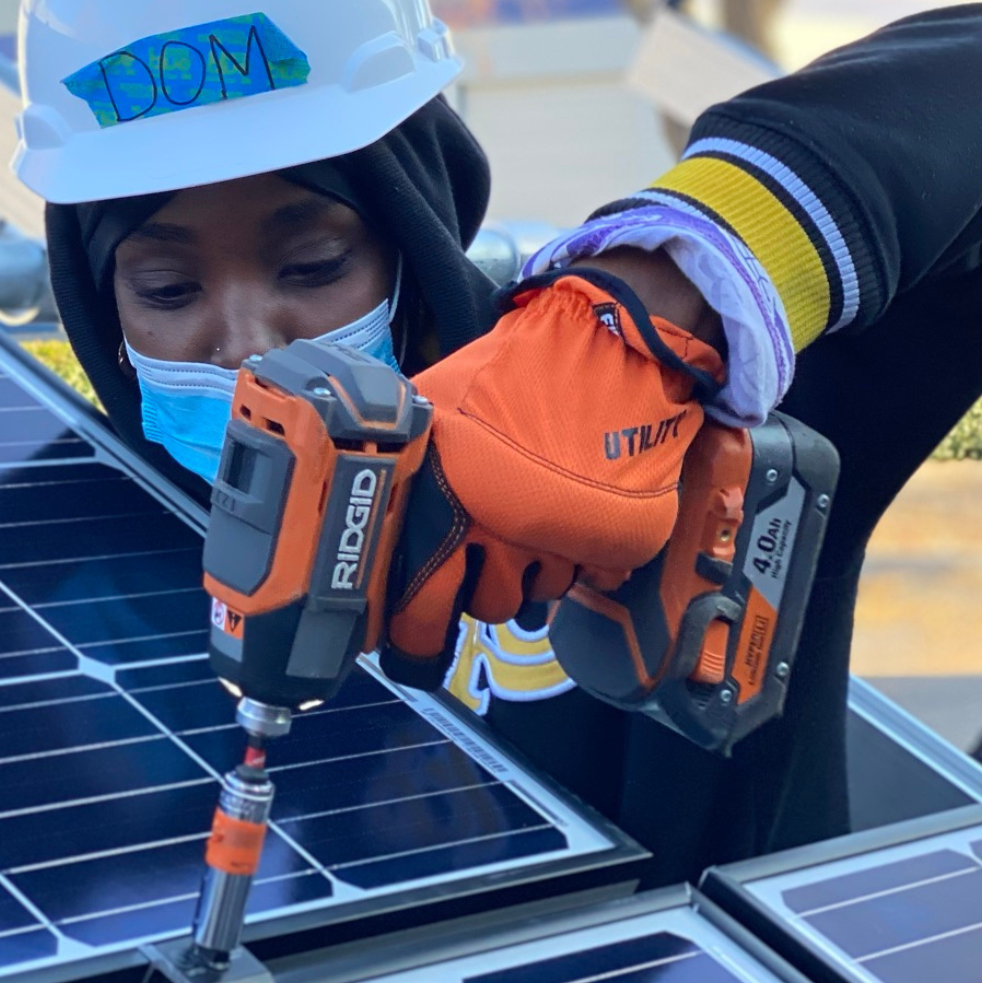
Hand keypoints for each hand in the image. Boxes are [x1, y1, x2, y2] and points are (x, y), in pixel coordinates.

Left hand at [377, 269, 724, 689]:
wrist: (611, 341)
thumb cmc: (516, 371)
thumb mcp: (436, 407)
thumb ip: (405, 460)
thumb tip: (363, 502)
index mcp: (447, 504)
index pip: (419, 607)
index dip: (410, 632)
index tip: (405, 641)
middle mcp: (504, 530)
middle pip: (484, 608)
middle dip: (474, 598)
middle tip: (471, 572)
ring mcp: (565, 538)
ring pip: (537, 595)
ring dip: (530, 571)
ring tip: (529, 522)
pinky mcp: (618, 539)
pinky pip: (591, 581)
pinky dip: (583, 560)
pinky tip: (574, 521)